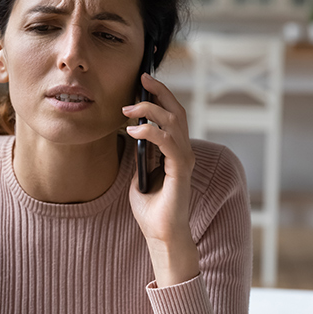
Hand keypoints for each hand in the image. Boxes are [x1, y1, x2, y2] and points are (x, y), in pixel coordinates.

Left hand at [122, 73, 199, 286]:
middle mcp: (184, 152)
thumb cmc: (151, 210)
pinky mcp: (180, 171)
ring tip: (128, 109)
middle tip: (142, 78)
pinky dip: (151, 132)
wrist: (161, 235)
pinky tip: (134, 131)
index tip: (143, 81)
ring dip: (150, 111)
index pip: (172, 116)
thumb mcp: (138, 177)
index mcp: (175, 151)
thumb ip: (138, 158)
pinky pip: (168, 143)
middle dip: (160, 92)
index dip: (160, 96)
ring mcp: (184, 160)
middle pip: (177, 111)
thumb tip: (129, 139)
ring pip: (174, 122)